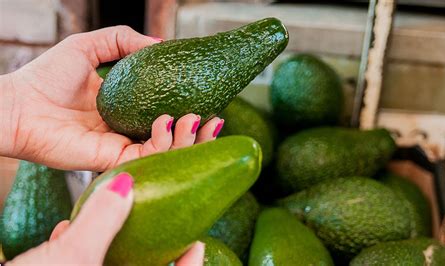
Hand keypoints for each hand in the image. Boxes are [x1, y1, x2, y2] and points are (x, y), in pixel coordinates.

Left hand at [0, 26, 224, 170]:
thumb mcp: (88, 46)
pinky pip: (147, 158)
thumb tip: (160, 43)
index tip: (208, 102)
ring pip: (166, 154)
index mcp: (125, 110)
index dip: (190, 113)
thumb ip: (123, 40)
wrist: (16, 104)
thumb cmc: (45, 76)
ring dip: (186, 139)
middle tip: (213, 118)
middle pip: (173, 140)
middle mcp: (126, 132)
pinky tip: (166, 122)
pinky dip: (163, 144)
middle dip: (197, 134)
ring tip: (193, 118)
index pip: (166, 116)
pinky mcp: (111, 161)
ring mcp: (120, 148)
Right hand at [7, 173, 204, 264]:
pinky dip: (78, 249)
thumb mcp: (71, 258)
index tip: (197, 241)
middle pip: (143, 264)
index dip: (191, 264)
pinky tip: (66, 231)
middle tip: (155, 216)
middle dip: (147, 242)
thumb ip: (102, 220)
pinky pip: (80, 264)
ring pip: (110, 263)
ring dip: (108, 242)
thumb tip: (126, 185)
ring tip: (112, 216)